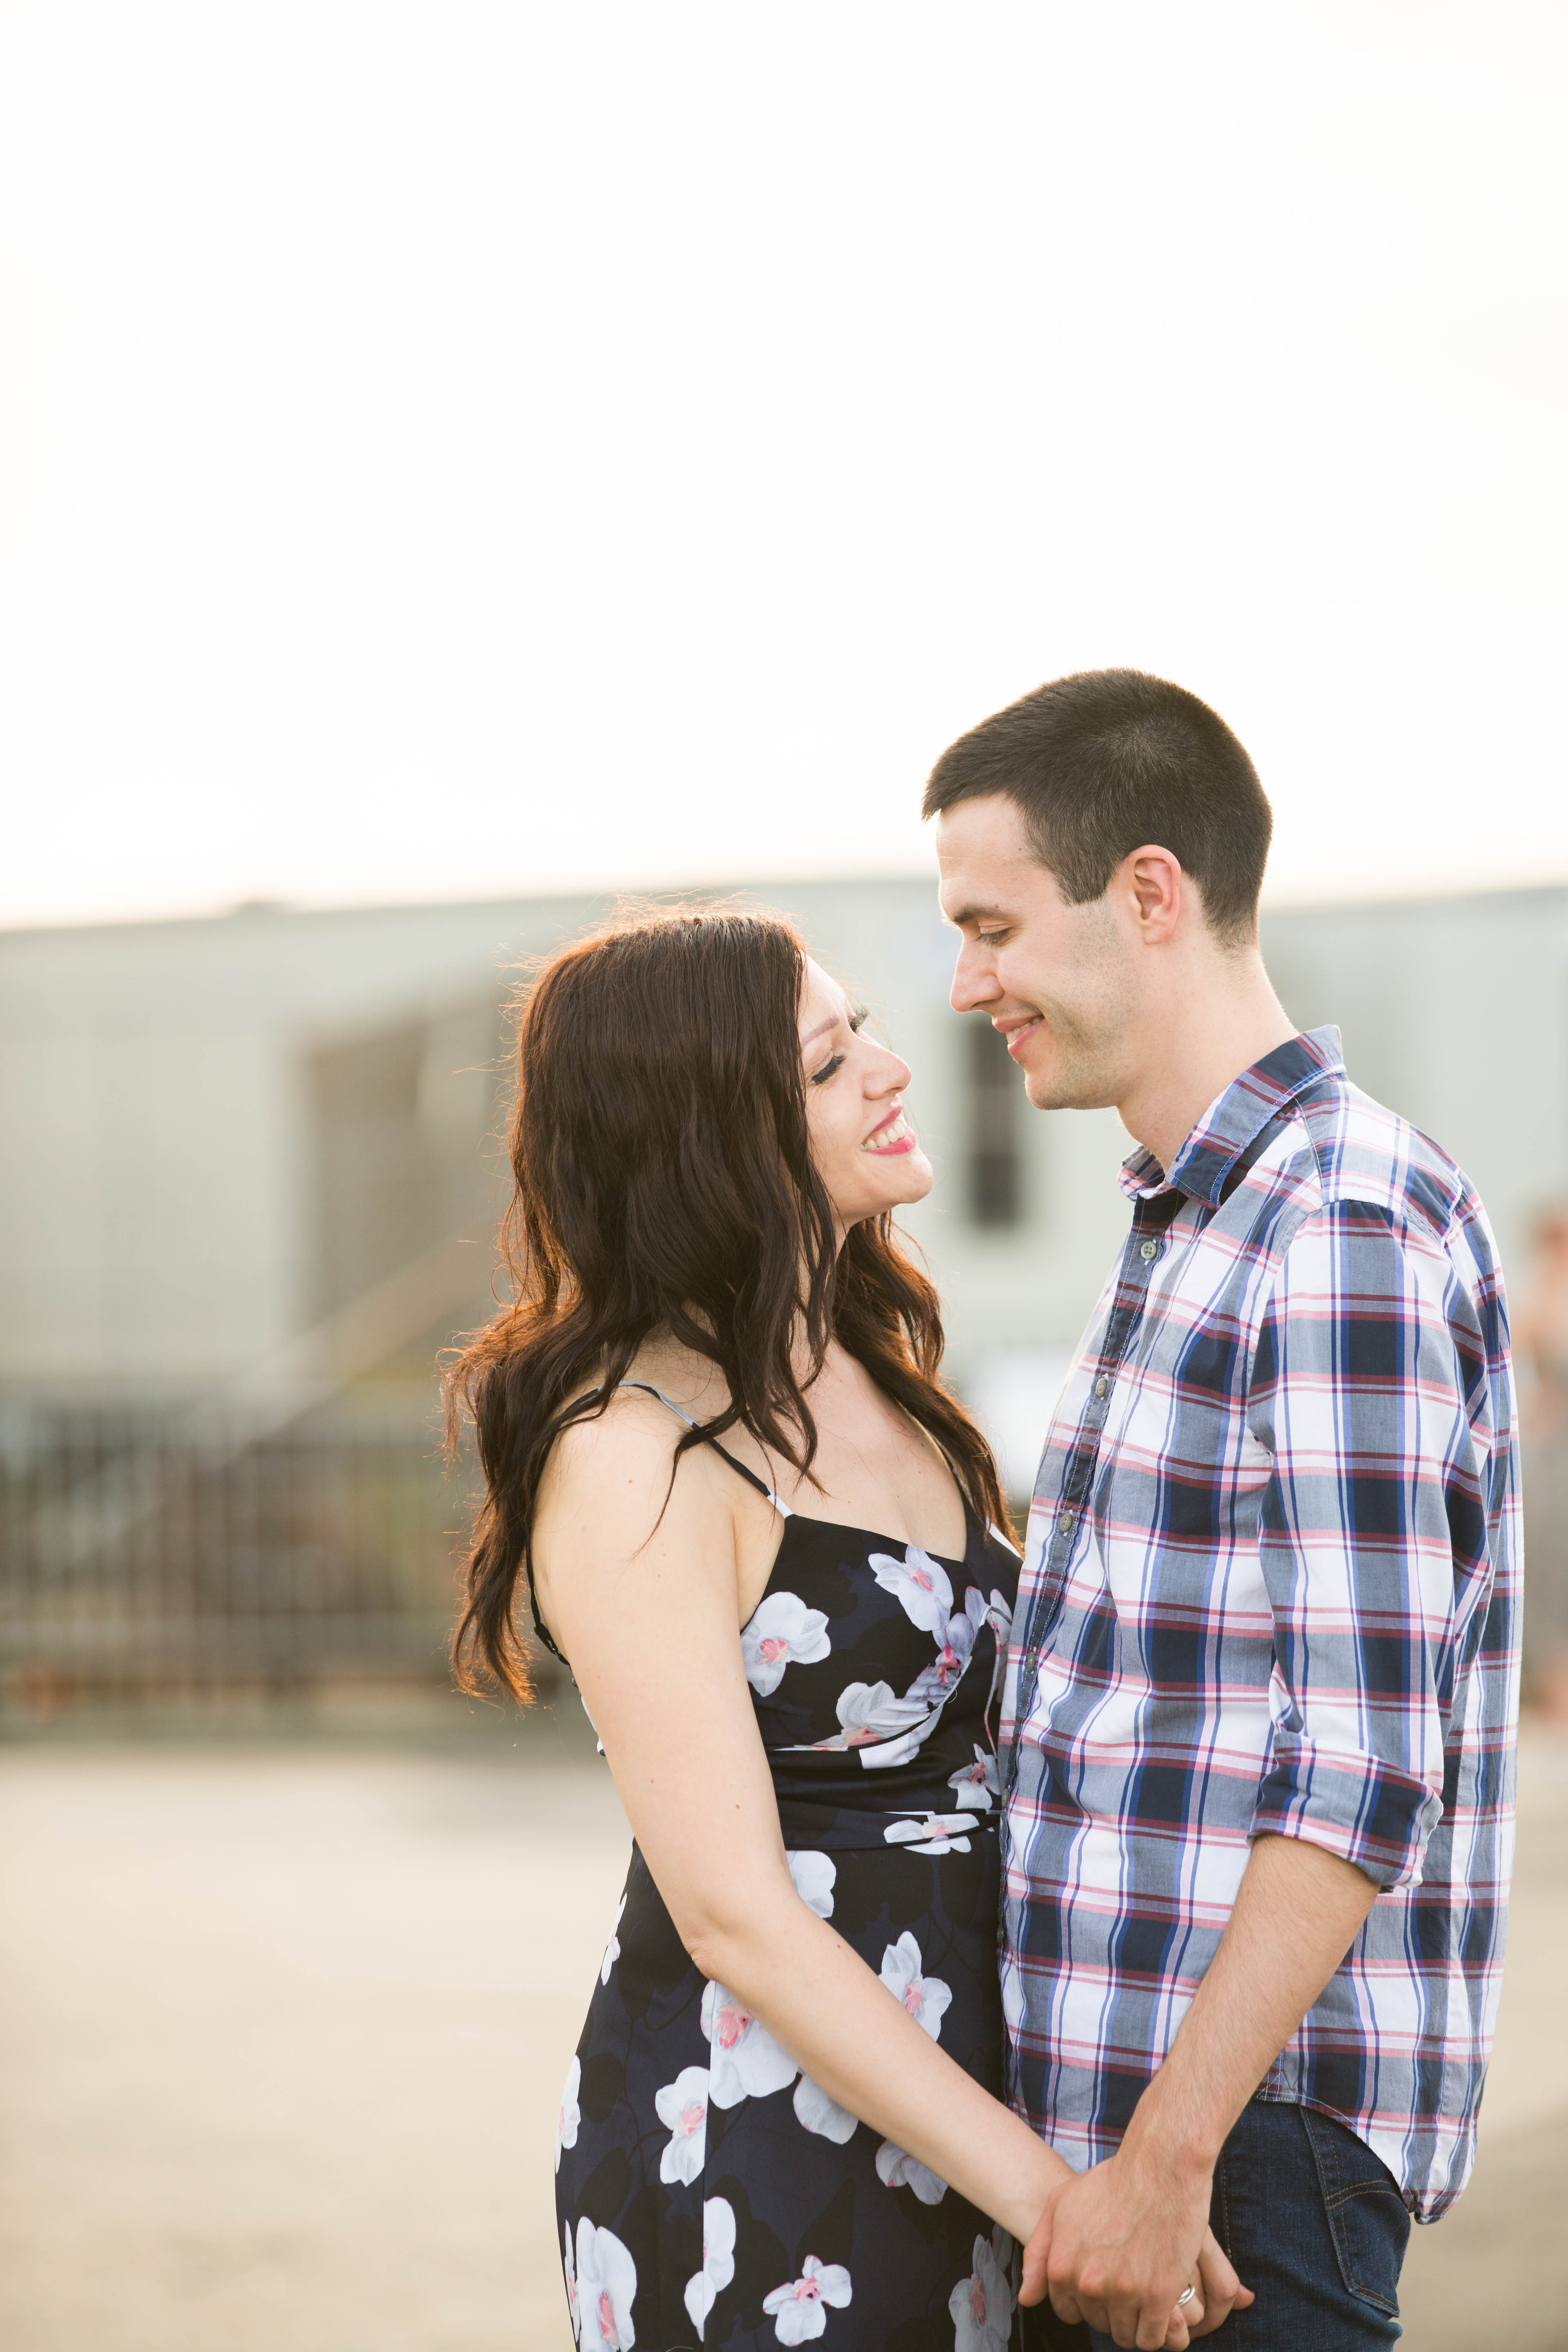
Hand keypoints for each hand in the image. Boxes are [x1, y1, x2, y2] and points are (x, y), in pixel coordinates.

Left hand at [1018, 2139, 1251, 2349]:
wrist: (1160, 2168)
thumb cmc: (1111, 2183)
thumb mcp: (1060, 2204)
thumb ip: (1038, 2253)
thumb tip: (1026, 2298)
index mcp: (1061, 2266)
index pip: (1068, 2311)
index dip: (1085, 2299)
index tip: (1101, 2281)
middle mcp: (1088, 2283)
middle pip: (1098, 2322)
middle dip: (1110, 2307)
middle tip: (1126, 2277)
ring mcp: (1124, 2293)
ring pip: (1125, 2335)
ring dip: (1134, 2319)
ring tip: (1144, 2288)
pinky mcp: (1159, 2297)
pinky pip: (1151, 2338)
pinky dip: (1157, 2328)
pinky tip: (1161, 2304)